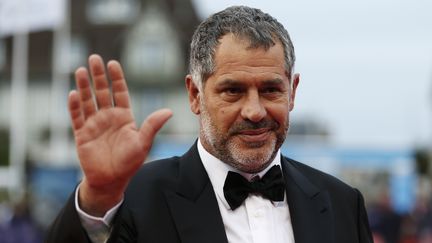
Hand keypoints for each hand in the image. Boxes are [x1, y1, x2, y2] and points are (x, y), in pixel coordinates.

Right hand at [68, 54, 171, 215]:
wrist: (111, 181)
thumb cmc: (129, 162)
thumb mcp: (143, 142)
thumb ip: (152, 126)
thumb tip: (169, 111)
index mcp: (124, 117)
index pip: (119, 92)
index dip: (116, 78)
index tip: (112, 63)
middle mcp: (108, 117)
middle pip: (102, 92)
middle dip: (98, 75)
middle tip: (94, 58)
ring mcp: (94, 124)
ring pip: (88, 101)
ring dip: (84, 86)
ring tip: (81, 70)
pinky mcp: (82, 134)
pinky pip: (77, 117)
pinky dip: (75, 106)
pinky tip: (73, 94)